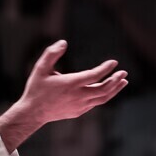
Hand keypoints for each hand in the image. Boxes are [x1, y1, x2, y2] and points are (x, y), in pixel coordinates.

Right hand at [0, 41, 127, 152]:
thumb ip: (51, 54)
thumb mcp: (40, 69)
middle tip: (123, 72)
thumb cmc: (36, 89)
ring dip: (114, 89)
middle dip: (115, 80)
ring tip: (123, 81)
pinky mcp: (78, 112)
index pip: (94, 76)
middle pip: (103, 89)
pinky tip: (109, 89)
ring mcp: (79, 106)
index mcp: (70, 84)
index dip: (105, 69)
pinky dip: (104, 96)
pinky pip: (95, 103)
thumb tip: (63, 42)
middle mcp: (77, 96)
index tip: (113, 62)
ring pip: (102, 98)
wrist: (32, 113)